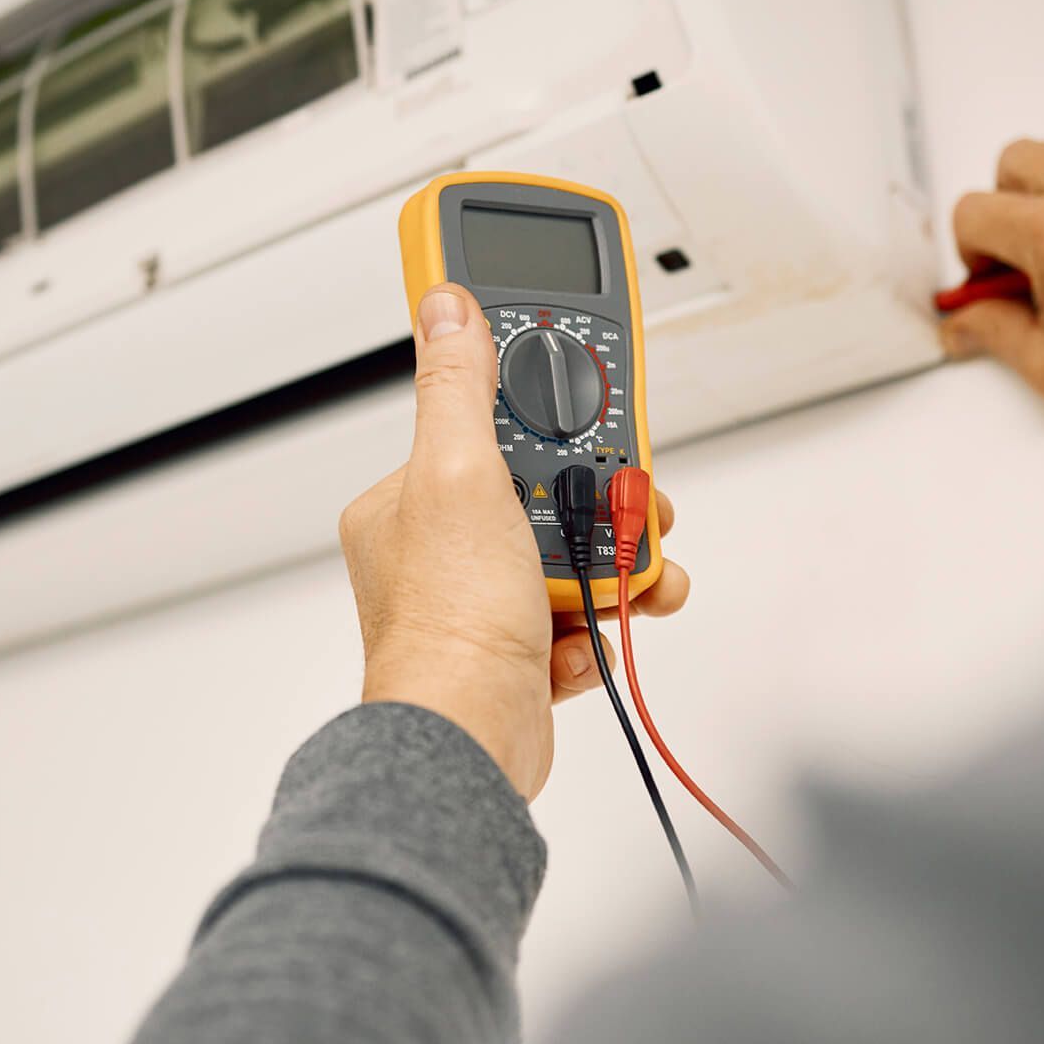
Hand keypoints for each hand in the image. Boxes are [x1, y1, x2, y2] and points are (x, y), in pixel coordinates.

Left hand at [338, 283, 689, 799]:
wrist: (472, 737)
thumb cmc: (449, 620)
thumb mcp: (457, 474)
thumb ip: (457, 388)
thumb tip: (444, 306)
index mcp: (410, 497)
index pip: (484, 419)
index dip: (544, 408)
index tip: (588, 397)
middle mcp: (443, 544)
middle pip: (548, 487)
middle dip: (602, 498)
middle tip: (630, 504)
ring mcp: (482, 596)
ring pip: (575, 549)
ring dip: (617, 561)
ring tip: (633, 576)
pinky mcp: (519, 645)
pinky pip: (581, 612)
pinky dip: (603, 620)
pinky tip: (594, 631)